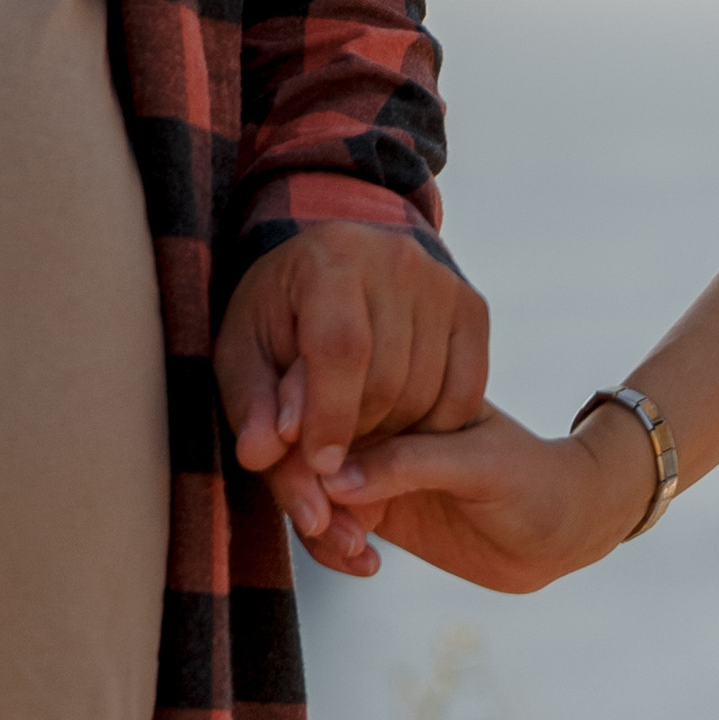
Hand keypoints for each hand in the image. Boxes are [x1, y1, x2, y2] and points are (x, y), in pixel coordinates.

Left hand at [216, 225, 490, 578]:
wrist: (334, 279)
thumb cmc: (281, 323)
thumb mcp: (246, 361)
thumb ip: (249, 409)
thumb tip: (261, 454)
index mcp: (332, 255)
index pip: (342, 348)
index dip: (330, 416)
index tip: (320, 464)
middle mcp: (396, 257)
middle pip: (387, 379)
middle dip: (357, 431)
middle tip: (333, 449)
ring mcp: (441, 282)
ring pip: (426, 394)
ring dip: (392, 434)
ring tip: (359, 430)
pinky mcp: (472, 309)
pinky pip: (462, 397)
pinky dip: (431, 426)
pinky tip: (398, 422)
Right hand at [321, 404, 654, 593]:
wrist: (564, 530)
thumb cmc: (534, 480)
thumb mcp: (477, 465)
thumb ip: (410, 465)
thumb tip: (335, 478)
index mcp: (400, 386)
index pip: (330, 395)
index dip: (302, 425)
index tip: (293, 456)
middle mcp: (377, 422)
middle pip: (307, 444)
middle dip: (302, 484)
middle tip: (321, 523)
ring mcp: (371, 469)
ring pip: (312, 490)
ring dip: (317, 524)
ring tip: (352, 549)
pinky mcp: (375, 512)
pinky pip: (331, 529)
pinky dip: (333, 549)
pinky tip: (364, 564)